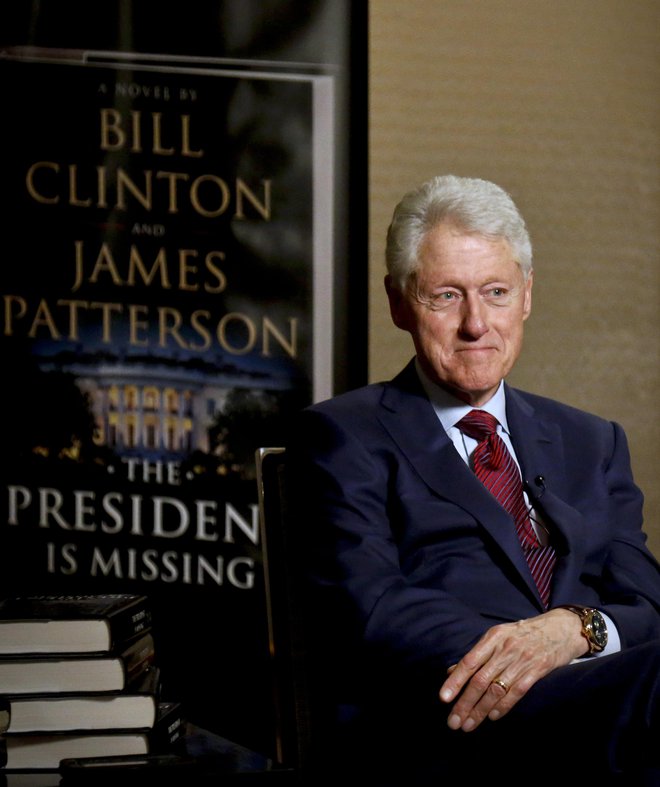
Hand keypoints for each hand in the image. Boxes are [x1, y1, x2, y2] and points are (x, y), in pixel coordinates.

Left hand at [438, 608, 586, 731]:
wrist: (561, 628)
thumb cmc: (524, 633)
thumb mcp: (499, 636)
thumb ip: (478, 654)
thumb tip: (452, 671)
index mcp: (493, 638)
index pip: (469, 662)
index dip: (455, 681)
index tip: (443, 698)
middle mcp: (505, 649)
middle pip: (480, 680)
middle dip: (465, 703)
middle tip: (453, 722)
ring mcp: (522, 660)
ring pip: (496, 690)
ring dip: (480, 710)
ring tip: (468, 725)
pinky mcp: (537, 671)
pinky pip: (517, 692)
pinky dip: (503, 706)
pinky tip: (493, 717)